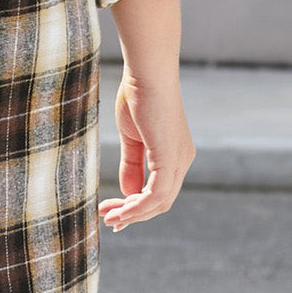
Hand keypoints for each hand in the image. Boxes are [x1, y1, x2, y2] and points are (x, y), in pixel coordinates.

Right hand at [98, 69, 195, 231]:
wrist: (147, 72)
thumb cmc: (138, 95)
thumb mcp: (132, 137)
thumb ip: (133, 165)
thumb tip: (129, 193)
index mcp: (175, 154)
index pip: (160, 190)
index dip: (137, 205)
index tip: (113, 211)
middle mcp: (182, 161)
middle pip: (161, 202)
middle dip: (134, 214)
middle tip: (108, 220)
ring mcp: (179, 161)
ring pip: (159, 203)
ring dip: (133, 214)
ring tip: (109, 218)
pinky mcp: (169, 159)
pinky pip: (155, 194)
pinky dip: (138, 206)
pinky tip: (121, 210)